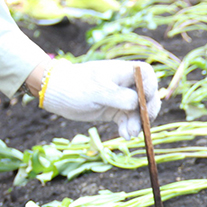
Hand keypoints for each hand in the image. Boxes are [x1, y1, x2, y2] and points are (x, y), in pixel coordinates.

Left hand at [40, 60, 160, 138]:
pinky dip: (128, 128)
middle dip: (146, 112)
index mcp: (123, 71)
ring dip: (137, 123)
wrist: (55, 94)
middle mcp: (125, 83)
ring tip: (129, 135)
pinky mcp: (115, 110)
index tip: (144, 101)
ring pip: (139, 111)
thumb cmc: (74, 86)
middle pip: (148, 95)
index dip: (151, 88)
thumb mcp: (97, 92)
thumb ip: (120, 97)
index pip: (147, 74)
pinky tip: (124, 135)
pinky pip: (128, 119)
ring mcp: (121, 97)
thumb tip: (139, 104)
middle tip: (141, 125)